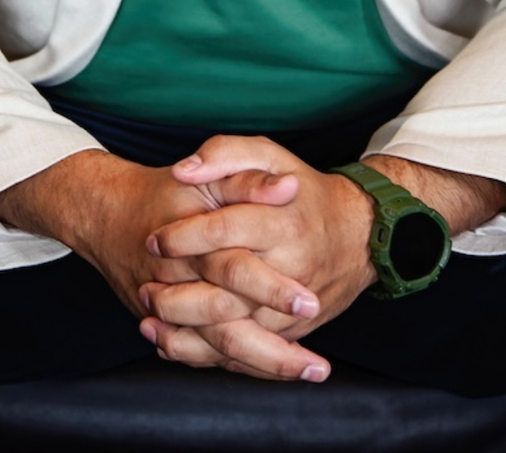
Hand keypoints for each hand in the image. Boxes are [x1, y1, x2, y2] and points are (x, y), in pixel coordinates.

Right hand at [0, 149, 327, 378]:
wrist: (107, 214)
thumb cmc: (169, 192)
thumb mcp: (211, 175)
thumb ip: (249, 179)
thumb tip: (289, 186)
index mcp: (195, 244)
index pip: (236, 270)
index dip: (273, 289)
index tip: (311, 305)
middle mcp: (179, 281)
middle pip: (226, 324)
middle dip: (273, 349)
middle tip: (317, 364)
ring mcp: (166, 307)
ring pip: (214, 347)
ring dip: (263, 363)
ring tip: (309, 371)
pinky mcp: (161, 324)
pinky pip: (199, 353)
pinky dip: (235, 362)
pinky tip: (273, 370)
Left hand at [139, 137, 505, 380]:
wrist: (359, 236)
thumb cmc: (306, 194)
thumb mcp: (271, 156)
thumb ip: (225, 153)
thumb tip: (184, 170)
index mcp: (285, 222)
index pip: (224, 231)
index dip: (182, 237)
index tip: (155, 239)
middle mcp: (292, 267)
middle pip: (224, 290)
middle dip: (177, 294)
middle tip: (146, 285)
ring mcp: (293, 306)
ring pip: (231, 330)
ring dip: (183, 328)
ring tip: (150, 314)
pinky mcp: (292, 331)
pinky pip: (244, 352)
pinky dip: (203, 351)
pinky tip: (170, 341)